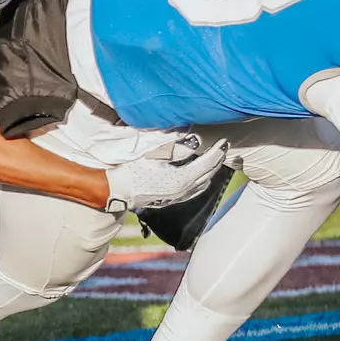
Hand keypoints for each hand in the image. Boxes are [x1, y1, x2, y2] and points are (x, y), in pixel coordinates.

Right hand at [105, 135, 229, 211]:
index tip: (224, 141)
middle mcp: (183, 191)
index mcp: (181, 179)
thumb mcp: (153, 153)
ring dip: (209, 171)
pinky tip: (198, 174)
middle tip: (222, 147)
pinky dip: (200, 179)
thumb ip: (177, 147)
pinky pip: (193, 190)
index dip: (217, 151)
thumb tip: (195, 141)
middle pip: (208, 174)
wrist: (115, 190)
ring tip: (212, 158)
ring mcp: (177, 197)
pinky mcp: (170, 200)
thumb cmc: (130, 169)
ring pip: (202, 184)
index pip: (207, 163)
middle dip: (217, 160)